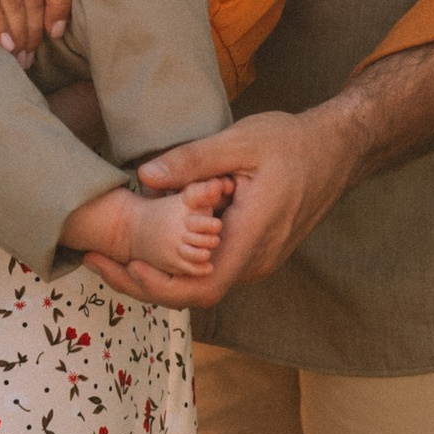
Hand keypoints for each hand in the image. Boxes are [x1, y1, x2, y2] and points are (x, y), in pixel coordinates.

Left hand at [85, 105, 359, 306]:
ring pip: (201, 282)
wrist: (337, 150)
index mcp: (251, 238)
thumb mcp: (240, 141)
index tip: (124, 265)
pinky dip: (178, 262)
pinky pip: (212, 268)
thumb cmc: (292, 142)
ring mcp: (258, 259)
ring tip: (114, 250)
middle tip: (96, 260)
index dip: (159, 287)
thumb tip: (144, 176)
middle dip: (142, 282)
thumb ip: (192, 161)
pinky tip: (153, 240)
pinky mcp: (256, 252)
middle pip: (193, 293)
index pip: (201, 289)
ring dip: (159, 273)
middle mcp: (256, 260)